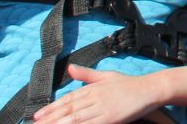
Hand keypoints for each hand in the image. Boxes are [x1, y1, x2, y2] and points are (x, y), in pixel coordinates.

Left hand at [30, 64, 162, 123]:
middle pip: (68, 110)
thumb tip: (70, 68)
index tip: (37, 116)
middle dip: (50, 119)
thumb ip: (86, 74)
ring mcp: (102, 108)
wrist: (150, 88)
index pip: (67, 99)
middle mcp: (95, 97)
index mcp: (93, 87)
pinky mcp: (111, 117)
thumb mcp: (106, 76)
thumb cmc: (129, 84)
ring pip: (76, 118)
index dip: (51, 108)